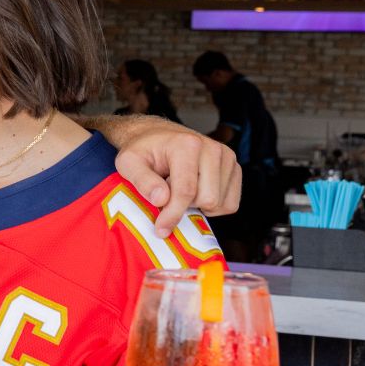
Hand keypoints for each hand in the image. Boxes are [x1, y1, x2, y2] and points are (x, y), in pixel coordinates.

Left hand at [111, 120, 242, 234]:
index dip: (173, 214)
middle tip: (168, 193)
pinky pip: (230, 204)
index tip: (161, 229)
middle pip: (208, 199)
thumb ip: (142, 181)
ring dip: (197, 206)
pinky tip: (195, 193)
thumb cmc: (143, 151)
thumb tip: (162, 199)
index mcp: (187, 144)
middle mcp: (212, 148)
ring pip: (220, 203)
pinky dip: (212, 207)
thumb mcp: (129, 163)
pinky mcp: (235, 168)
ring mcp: (227, 158)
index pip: (186, 190)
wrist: (157, 136)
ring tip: (180, 189)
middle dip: (185, 206)